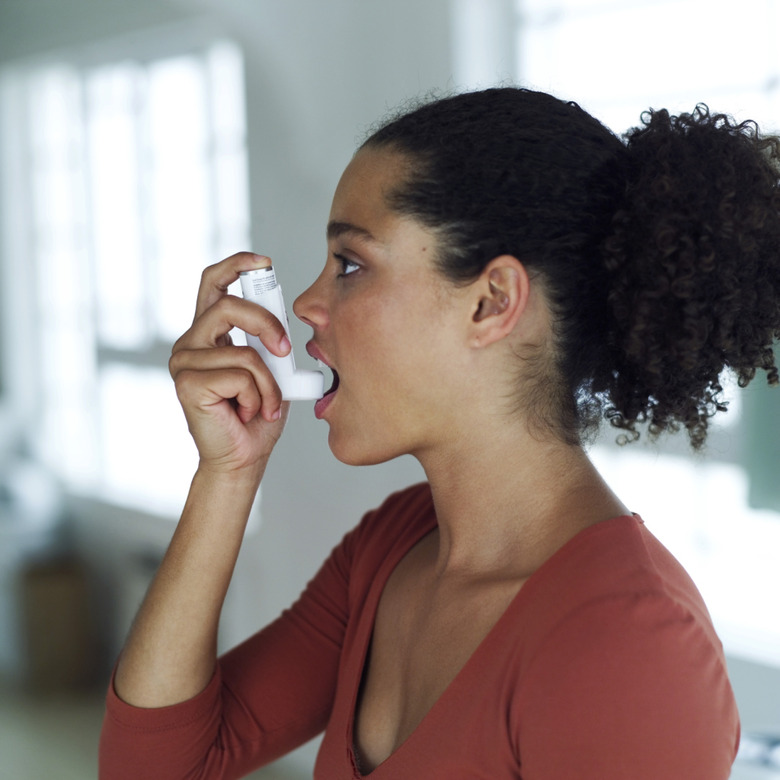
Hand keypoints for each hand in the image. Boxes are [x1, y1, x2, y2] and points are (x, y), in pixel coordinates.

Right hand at [169, 252, 290, 474]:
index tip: (263, 262)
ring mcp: (184, 362)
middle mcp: (191, 342)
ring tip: (263, 404)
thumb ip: (269, 341)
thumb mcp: (271, 369)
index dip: (235, 265)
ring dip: (268, 383)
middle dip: (267, 324)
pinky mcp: (187, 383)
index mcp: (210, 334)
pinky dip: (257, 396)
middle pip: (229, 306)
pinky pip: (240, 375)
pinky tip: (247, 413)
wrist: (244, 458)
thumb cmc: (256, 416)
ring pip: (244, 351)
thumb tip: (282, 321)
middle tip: (286, 350)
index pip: (213, 284)